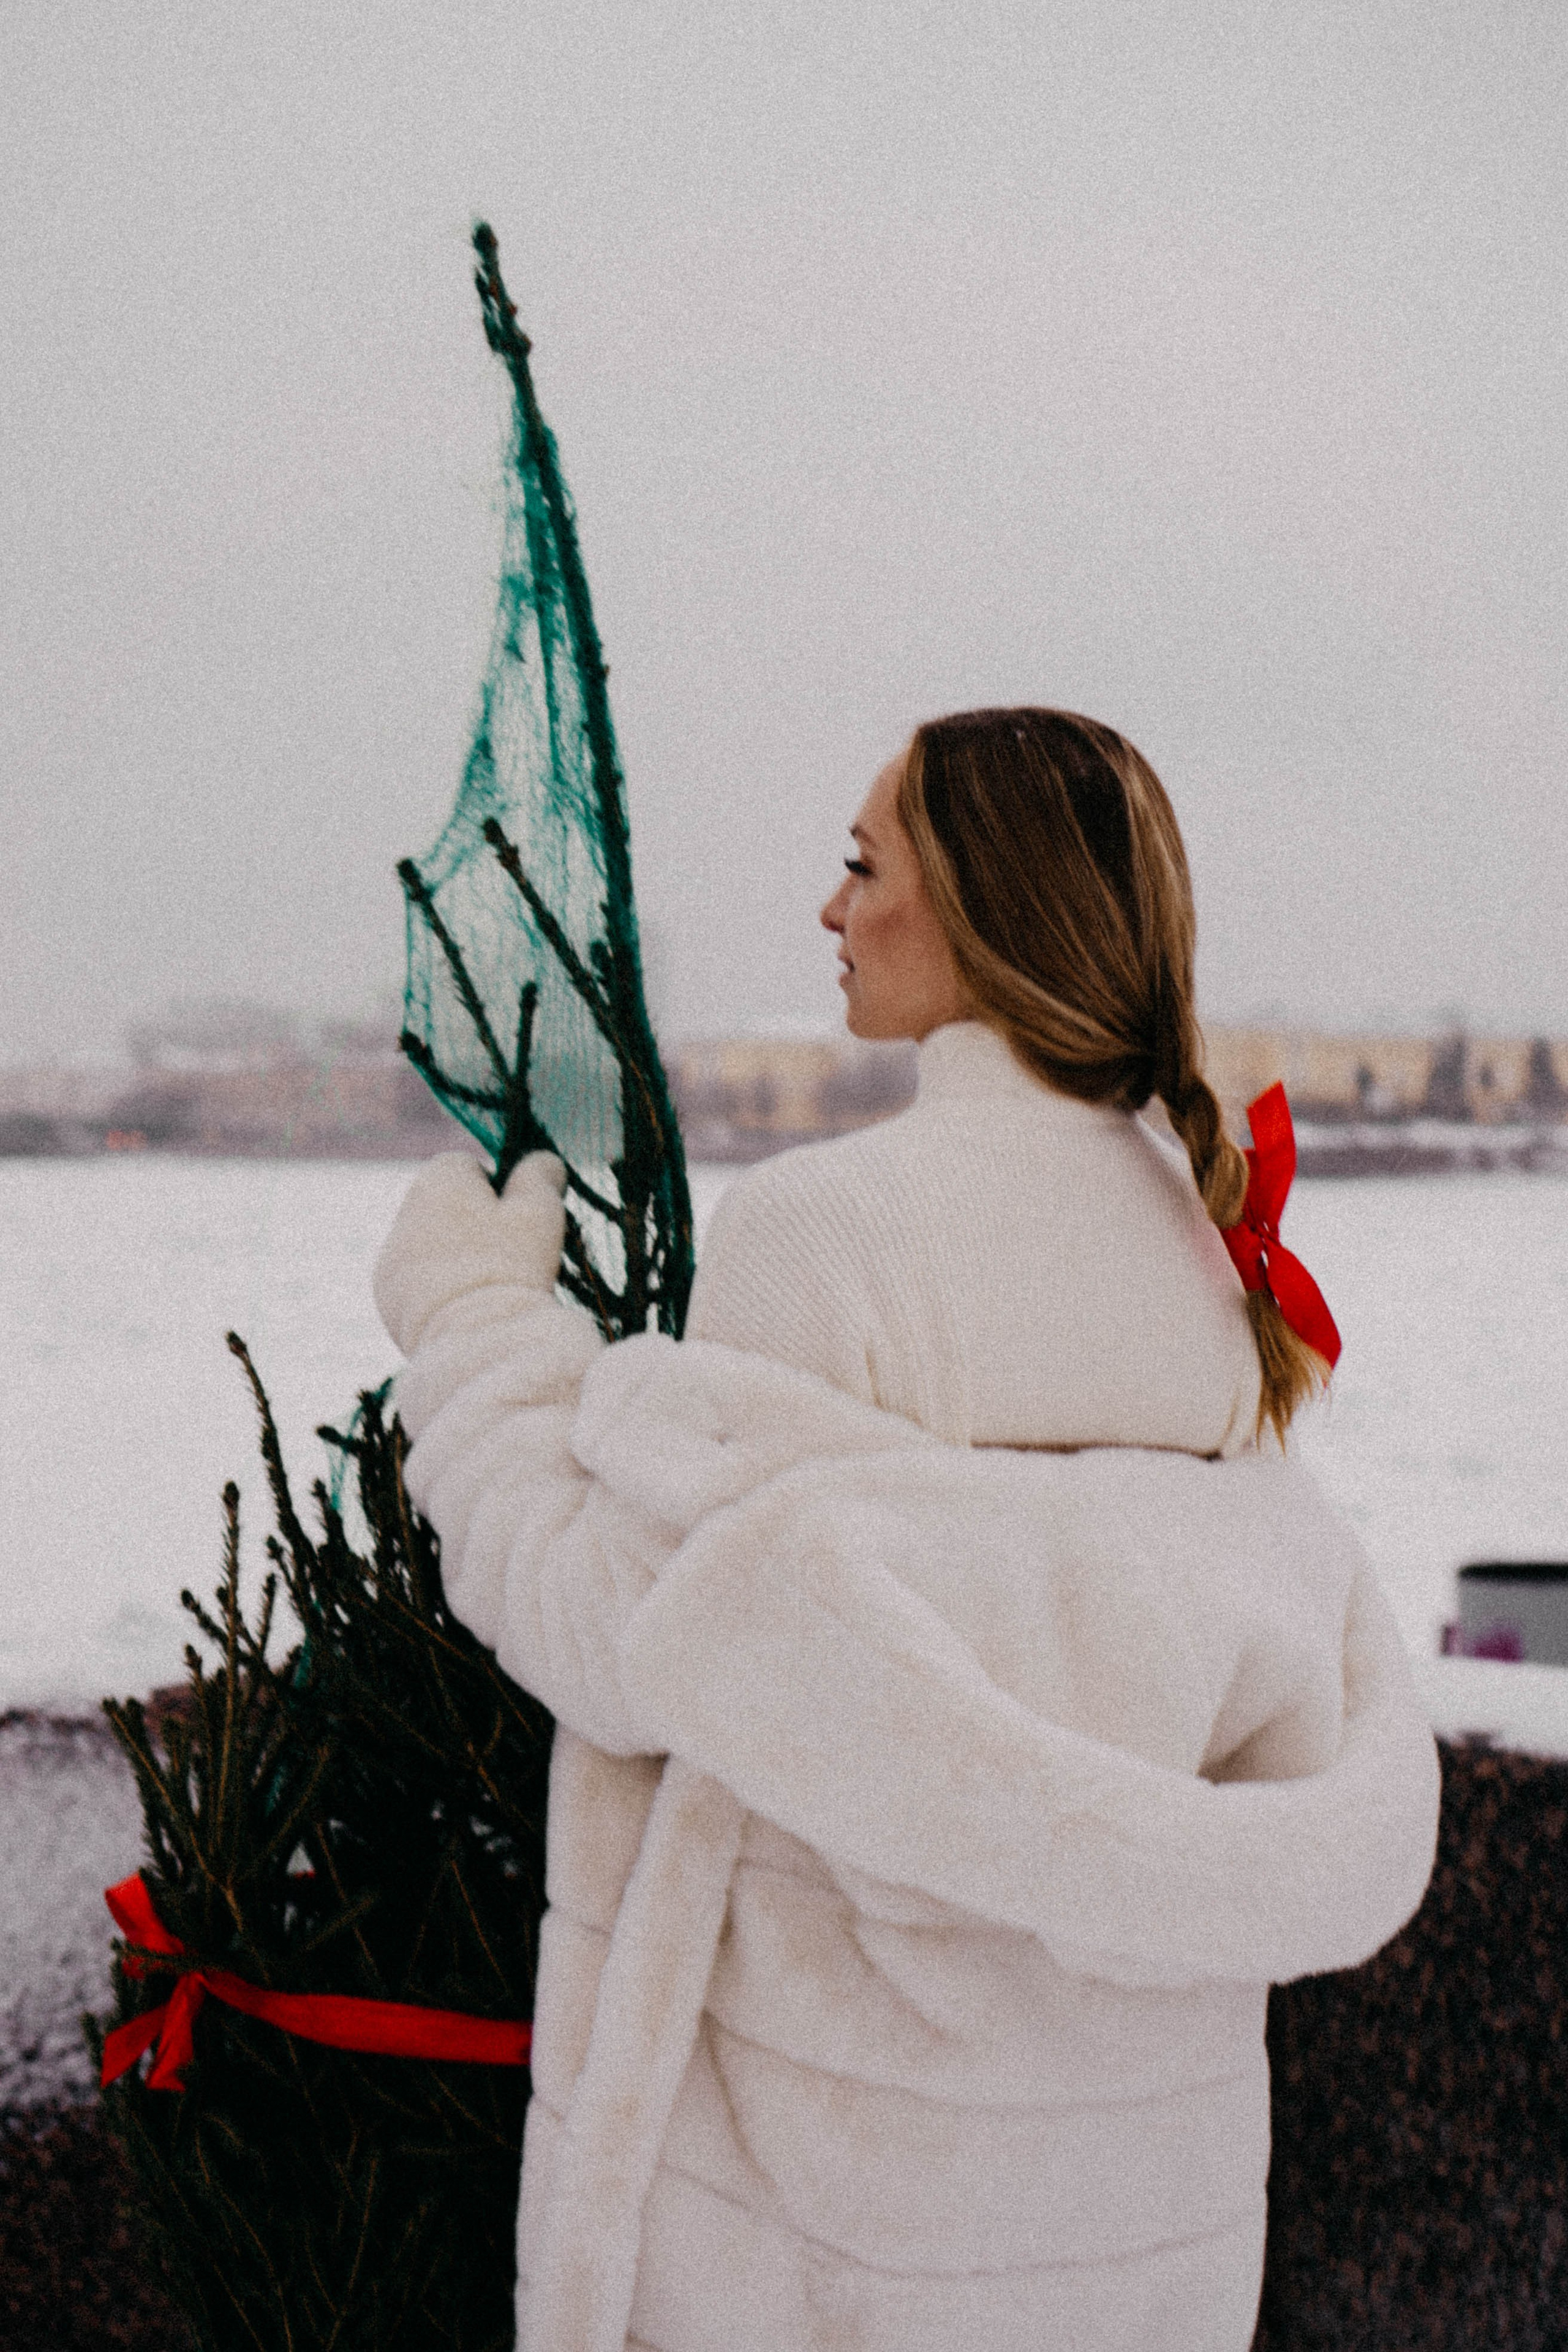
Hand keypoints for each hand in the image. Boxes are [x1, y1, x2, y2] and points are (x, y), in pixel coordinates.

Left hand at [373, 1149, 567, 1354]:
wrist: (474, 1339)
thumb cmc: (511, 1266)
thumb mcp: (540, 1211)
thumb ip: (540, 1175)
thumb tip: (544, 1159)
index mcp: (438, 1181)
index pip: (465, 1165)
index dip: (496, 1189)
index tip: (515, 1219)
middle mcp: (404, 1212)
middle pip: (445, 1205)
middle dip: (473, 1221)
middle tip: (507, 1253)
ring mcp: (391, 1257)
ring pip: (429, 1243)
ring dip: (453, 1253)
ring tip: (486, 1282)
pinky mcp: (386, 1296)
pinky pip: (415, 1280)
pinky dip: (437, 1286)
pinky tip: (464, 1305)